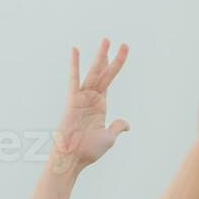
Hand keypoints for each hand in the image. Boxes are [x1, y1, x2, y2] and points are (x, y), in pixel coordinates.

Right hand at [51, 38, 130, 172]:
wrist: (72, 158)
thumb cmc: (88, 151)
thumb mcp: (109, 138)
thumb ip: (117, 127)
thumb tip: (127, 125)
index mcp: (100, 105)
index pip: (108, 80)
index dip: (116, 64)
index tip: (123, 49)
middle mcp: (91, 98)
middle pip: (102, 72)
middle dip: (109, 56)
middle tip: (114, 40)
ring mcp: (82, 98)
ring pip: (93, 73)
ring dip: (100, 56)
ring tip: (106, 40)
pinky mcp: (72, 100)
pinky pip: (74, 80)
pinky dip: (74, 65)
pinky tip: (75, 50)